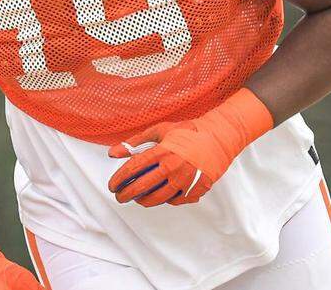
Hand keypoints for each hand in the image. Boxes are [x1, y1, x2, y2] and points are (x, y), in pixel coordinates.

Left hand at [107, 88, 273, 206]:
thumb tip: (112, 154)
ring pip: (158, 198)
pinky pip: (175, 200)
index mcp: (163, 151)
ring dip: (143, 201)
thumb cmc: (187, 133)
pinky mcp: (197, 189)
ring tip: (137, 199)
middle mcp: (173, 167)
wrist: (218, 138)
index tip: (112, 185)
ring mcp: (186, 180)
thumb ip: (135, 142)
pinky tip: (158, 196)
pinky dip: (165, 199)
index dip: (119, 179)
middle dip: (126, 195)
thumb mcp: (160, 131)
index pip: (134, 169)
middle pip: (143, 187)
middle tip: (119, 197)